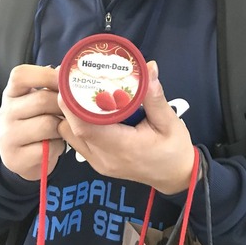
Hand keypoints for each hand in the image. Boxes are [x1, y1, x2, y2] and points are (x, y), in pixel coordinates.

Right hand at [0, 65, 64, 180]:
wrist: (26, 158)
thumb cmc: (39, 121)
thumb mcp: (42, 100)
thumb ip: (52, 85)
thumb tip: (64, 70)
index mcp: (11, 93)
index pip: (21, 75)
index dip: (46, 75)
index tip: (65, 80)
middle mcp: (5, 112)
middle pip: (42, 99)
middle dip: (63, 105)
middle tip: (72, 110)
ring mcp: (6, 136)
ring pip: (48, 124)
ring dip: (62, 127)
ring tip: (61, 129)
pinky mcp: (14, 158)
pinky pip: (47, 148)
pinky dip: (58, 147)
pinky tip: (54, 146)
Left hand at [58, 61, 195, 193]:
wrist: (176, 176)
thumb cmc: (175, 150)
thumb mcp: (170, 122)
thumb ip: (155, 97)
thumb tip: (149, 68)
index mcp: (122, 148)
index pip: (86, 127)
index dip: (73, 104)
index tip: (71, 81)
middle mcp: (104, 158)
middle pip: (73, 128)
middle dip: (69, 102)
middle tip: (73, 78)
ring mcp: (98, 162)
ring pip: (70, 135)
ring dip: (71, 113)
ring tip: (80, 91)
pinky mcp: (97, 162)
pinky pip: (76, 141)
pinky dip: (76, 123)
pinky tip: (86, 109)